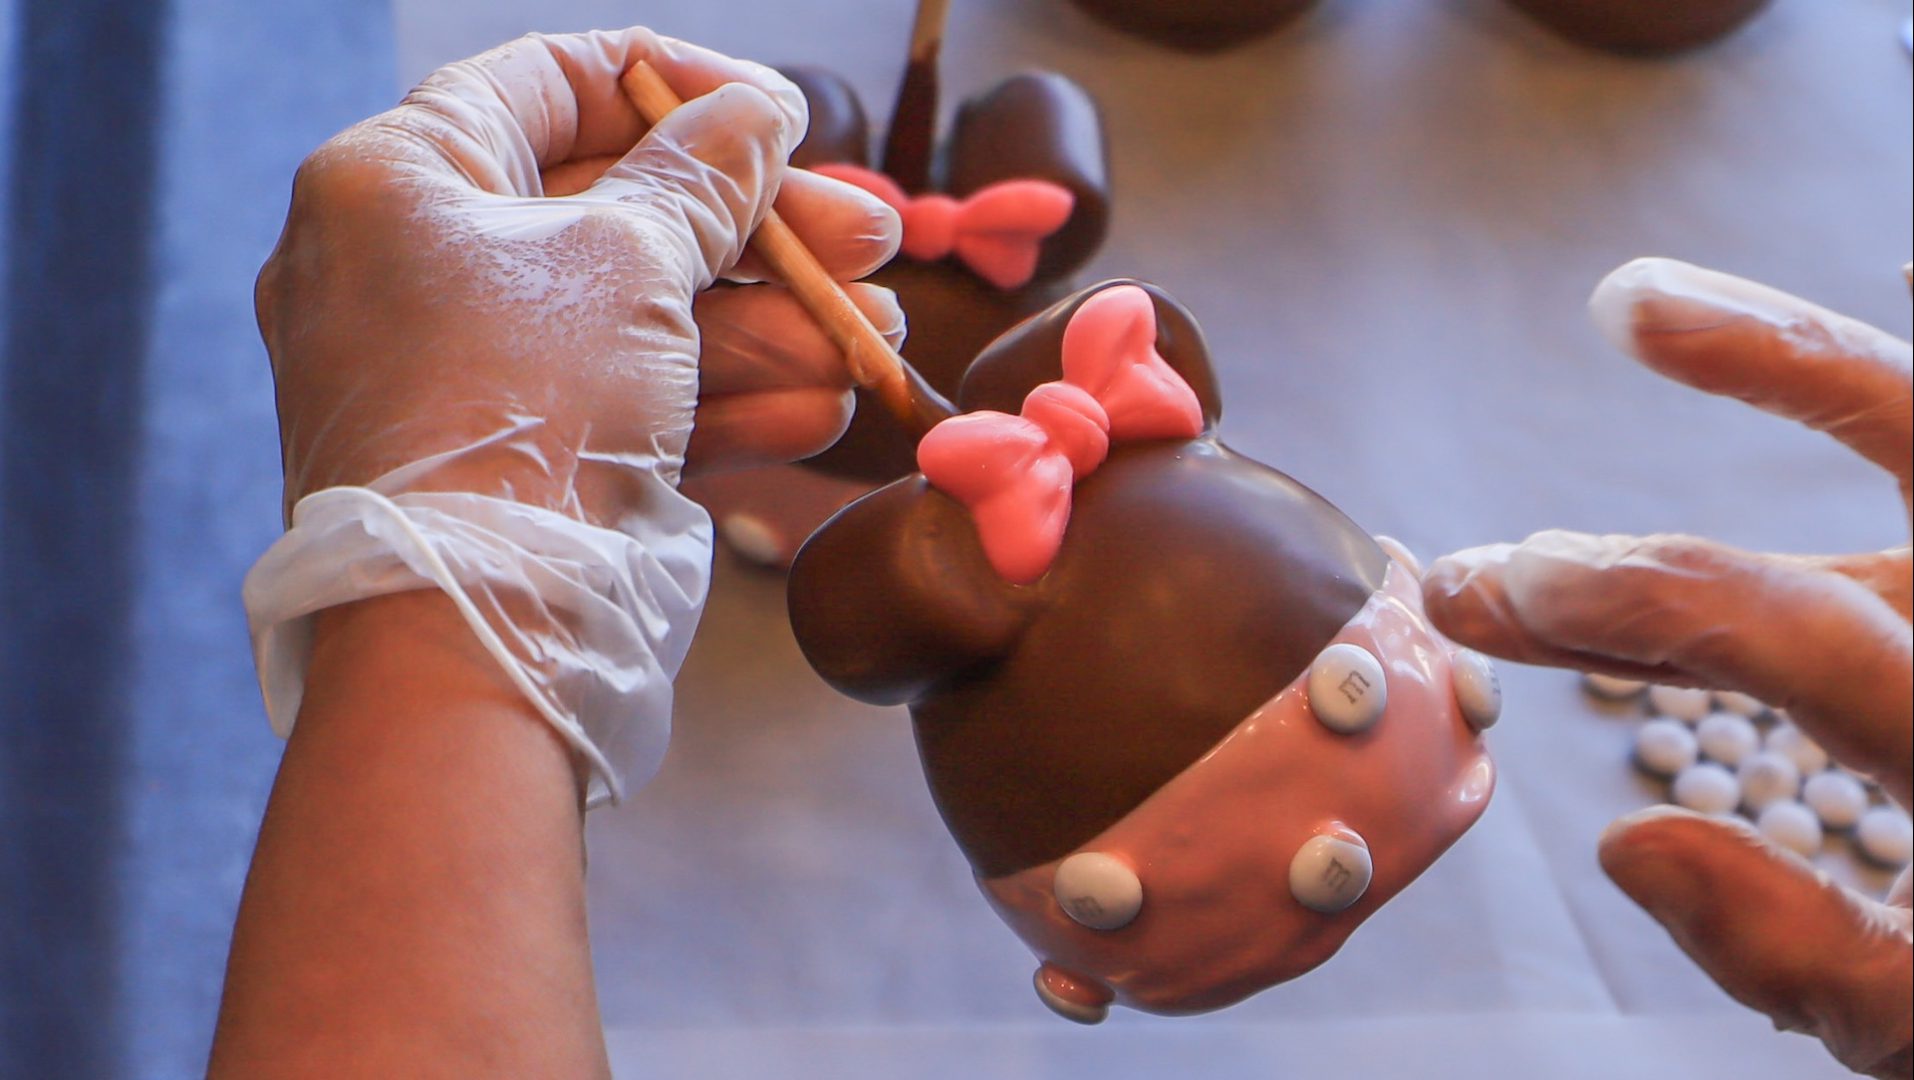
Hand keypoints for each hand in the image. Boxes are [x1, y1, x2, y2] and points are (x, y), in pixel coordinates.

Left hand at [245, 28, 903, 806]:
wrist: (470, 634)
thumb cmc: (526, 407)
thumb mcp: (630, 262)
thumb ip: (704, 178)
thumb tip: (757, 114)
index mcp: (399, 179)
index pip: (553, 83)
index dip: (682, 88)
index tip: (782, 118)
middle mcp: (411, 267)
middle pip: (614, 212)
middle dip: (759, 236)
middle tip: (869, 246)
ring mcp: (455, 373)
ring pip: (633, 321)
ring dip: (766, 329)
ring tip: (874, 343)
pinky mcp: (502, 463)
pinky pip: (616, 405)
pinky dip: (716, 405)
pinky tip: (819, 411)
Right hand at [1422, 257, 1911, 1077]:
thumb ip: (1804, 956)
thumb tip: (1632, 843)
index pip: (1802, 637)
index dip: (1641, 600)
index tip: (1502, 587)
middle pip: (1886, 484)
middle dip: (1700, 459)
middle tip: (1538, 475)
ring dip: (1783, 353)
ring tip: (1646, 303)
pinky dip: (1844, 383)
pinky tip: (1818, 315)